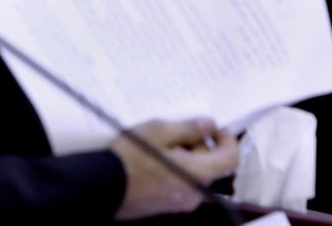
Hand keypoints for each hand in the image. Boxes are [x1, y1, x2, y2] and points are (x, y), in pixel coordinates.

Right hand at [111, 117, 237, 220]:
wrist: (102, 185)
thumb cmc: (130, 156)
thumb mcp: (159, 131)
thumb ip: (188, 128)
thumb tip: (208, 125)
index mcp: (197, 174)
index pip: (230, 158)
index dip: (226, 139)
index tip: (214, 127)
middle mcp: (193, 193)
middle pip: (209, 165)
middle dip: (197, 145)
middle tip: (174, 129)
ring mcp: (179, 202)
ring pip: (192, 173)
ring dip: (183, 156)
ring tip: (158, 142)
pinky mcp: (164, 205)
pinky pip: (179, 183)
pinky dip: (173, 168)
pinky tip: (151, 157)